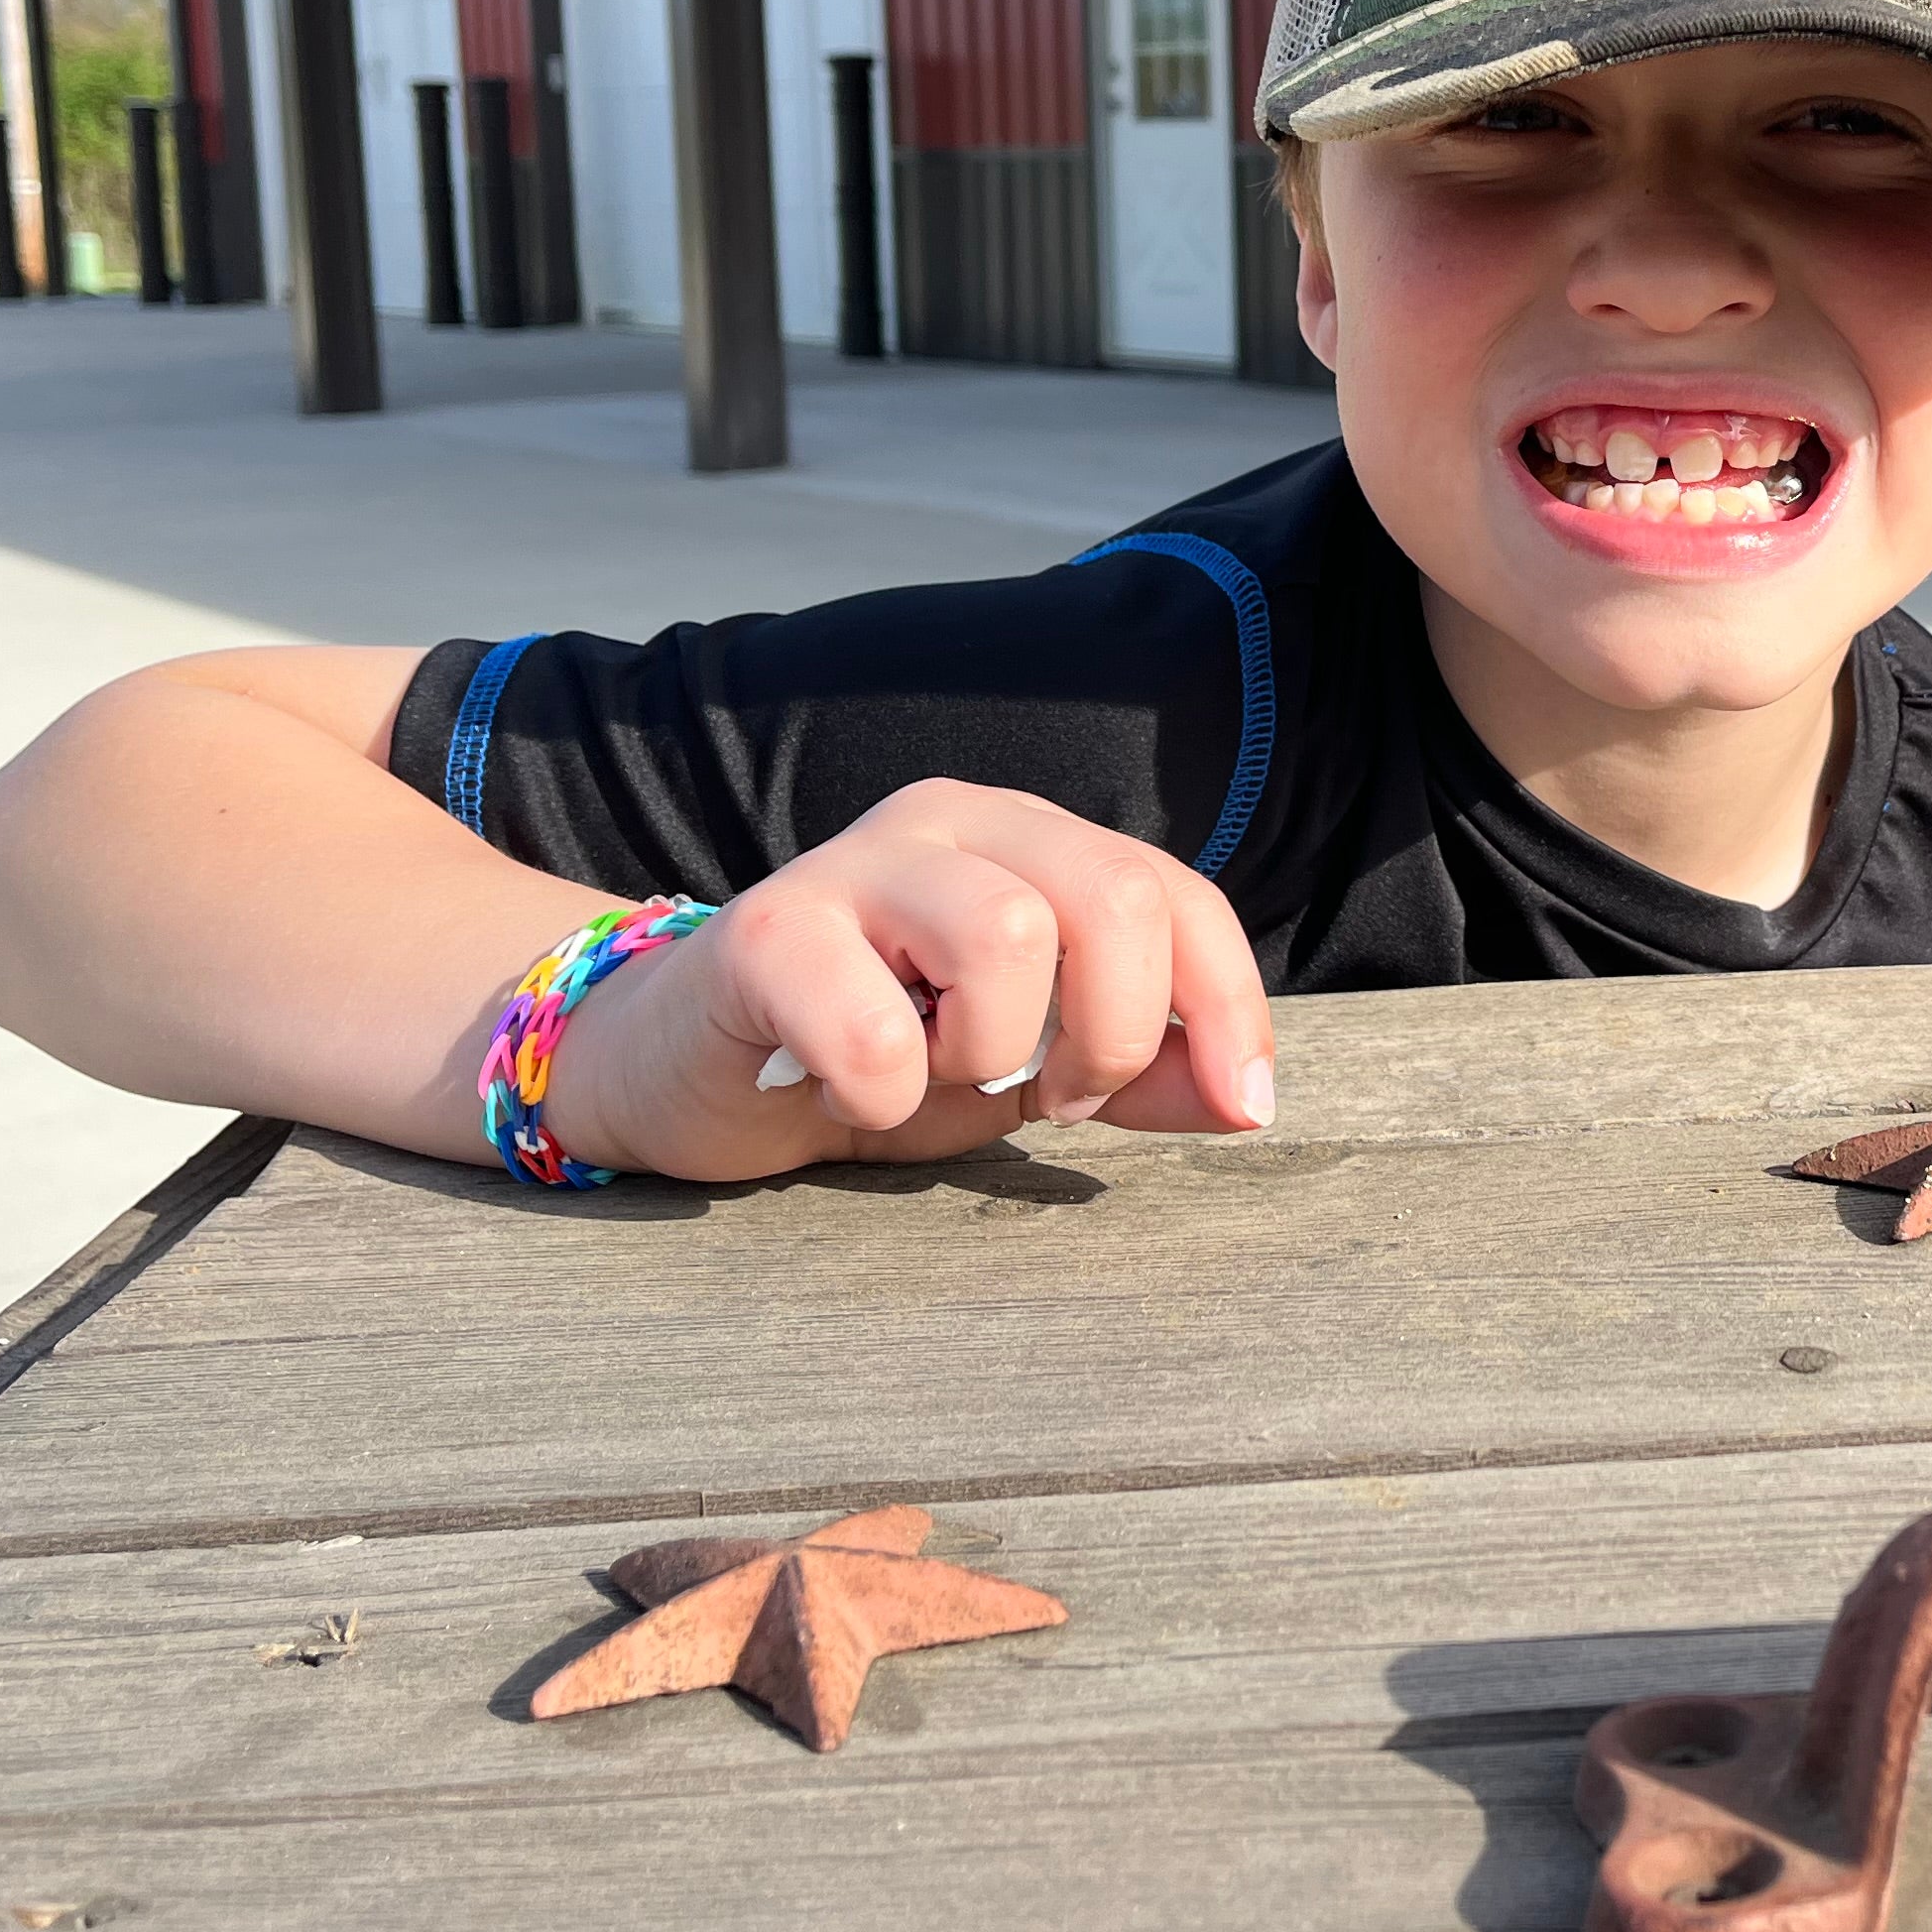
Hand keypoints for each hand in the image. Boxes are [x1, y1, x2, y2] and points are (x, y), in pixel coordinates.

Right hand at [540, 781, 1273, 1181]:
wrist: (685, 1074)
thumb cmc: (869, 1057)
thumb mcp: (1027, 1068)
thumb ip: (1137, 1073)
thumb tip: (1246, 1101)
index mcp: (1030, 840)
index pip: (1177, 894)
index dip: (1229, 1006)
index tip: (1242, 1109)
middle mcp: (952, 822)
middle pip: (1113, 897)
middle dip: (1116, 1032)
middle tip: (1053, 1097)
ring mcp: (854, 862)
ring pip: (1009, 935)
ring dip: (994, 1051)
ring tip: (939, 1077)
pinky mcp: (765, 932)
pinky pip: (874, 1024)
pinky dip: (885, 1090)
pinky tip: (848, 1090)